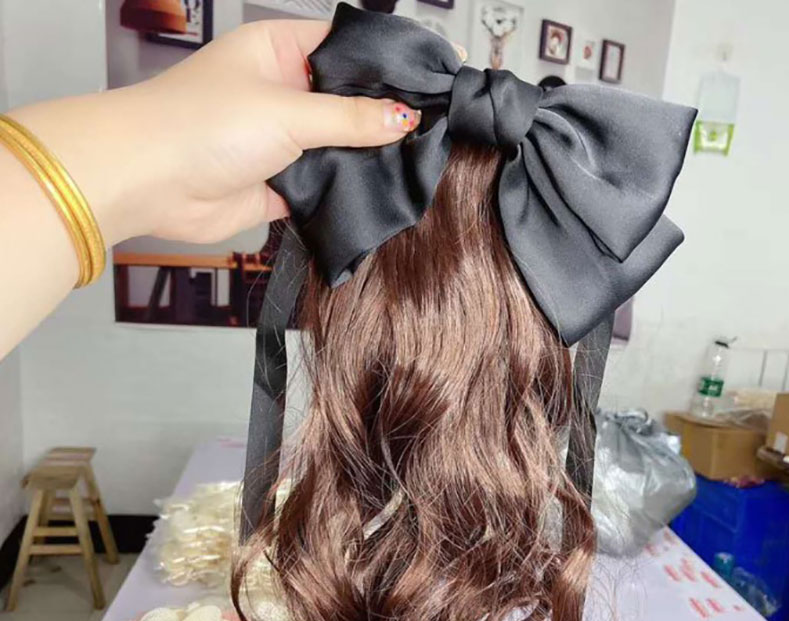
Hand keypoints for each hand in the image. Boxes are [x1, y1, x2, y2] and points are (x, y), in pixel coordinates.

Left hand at [10, 20, 421, 244]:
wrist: (150, 183)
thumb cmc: (197, 125)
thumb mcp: (288, 111)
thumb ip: (350, 117)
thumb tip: (402, 117)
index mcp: (278, 52)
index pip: (345, 48)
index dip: (387, 62)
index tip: (431, 75)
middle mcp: (280, 93)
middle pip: (344, 101)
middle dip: (379, 116)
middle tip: (428, 126)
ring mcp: (279, 140)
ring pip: (336, 147)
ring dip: (362, 158)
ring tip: (410, 162)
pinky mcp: (276, 184)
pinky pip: (320, 187)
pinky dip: (341, 192)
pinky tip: (372, 195)